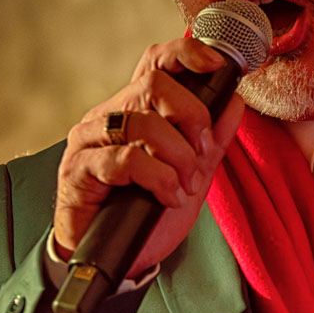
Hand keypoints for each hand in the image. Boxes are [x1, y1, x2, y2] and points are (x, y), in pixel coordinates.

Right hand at [54, 34, 245, 277]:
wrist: (118, 257)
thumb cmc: (148, 212)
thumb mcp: (193, 173)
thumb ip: (213, 138)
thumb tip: (235, 101)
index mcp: (135, 110)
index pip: (156, 63)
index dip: (186, 54)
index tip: (216, 65)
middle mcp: (109, 116)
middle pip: (154, 85)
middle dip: (192, 118)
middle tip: (202, 154)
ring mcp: (89, 140)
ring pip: (143, 122)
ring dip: (178, 157)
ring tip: (185, 185)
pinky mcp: (78, 169)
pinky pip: (125, 159)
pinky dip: (158, 179)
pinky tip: (167, 198)